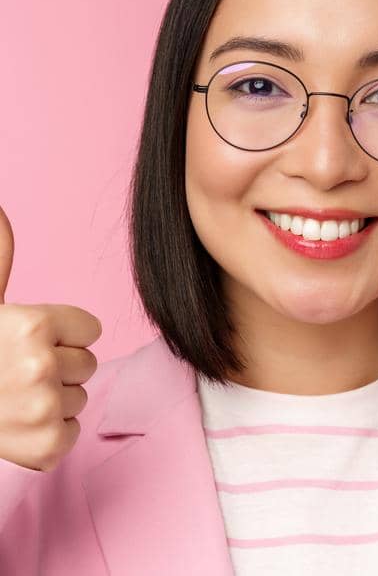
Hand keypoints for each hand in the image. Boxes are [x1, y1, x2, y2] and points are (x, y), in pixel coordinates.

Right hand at [0, 205, 102, 472]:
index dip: (57, 336)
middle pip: (87, 363)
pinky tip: (13, 426)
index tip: (22, 343)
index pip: (89, 329)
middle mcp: (42, 366)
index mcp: (33, 324)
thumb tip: (1, 208)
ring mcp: (45, 409)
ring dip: (50, 400)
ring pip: (78, 397)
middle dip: (55, 367)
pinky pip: (71, 433)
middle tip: (10, 373)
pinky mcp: (45, 448)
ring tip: (8, 398)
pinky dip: (46, 435)